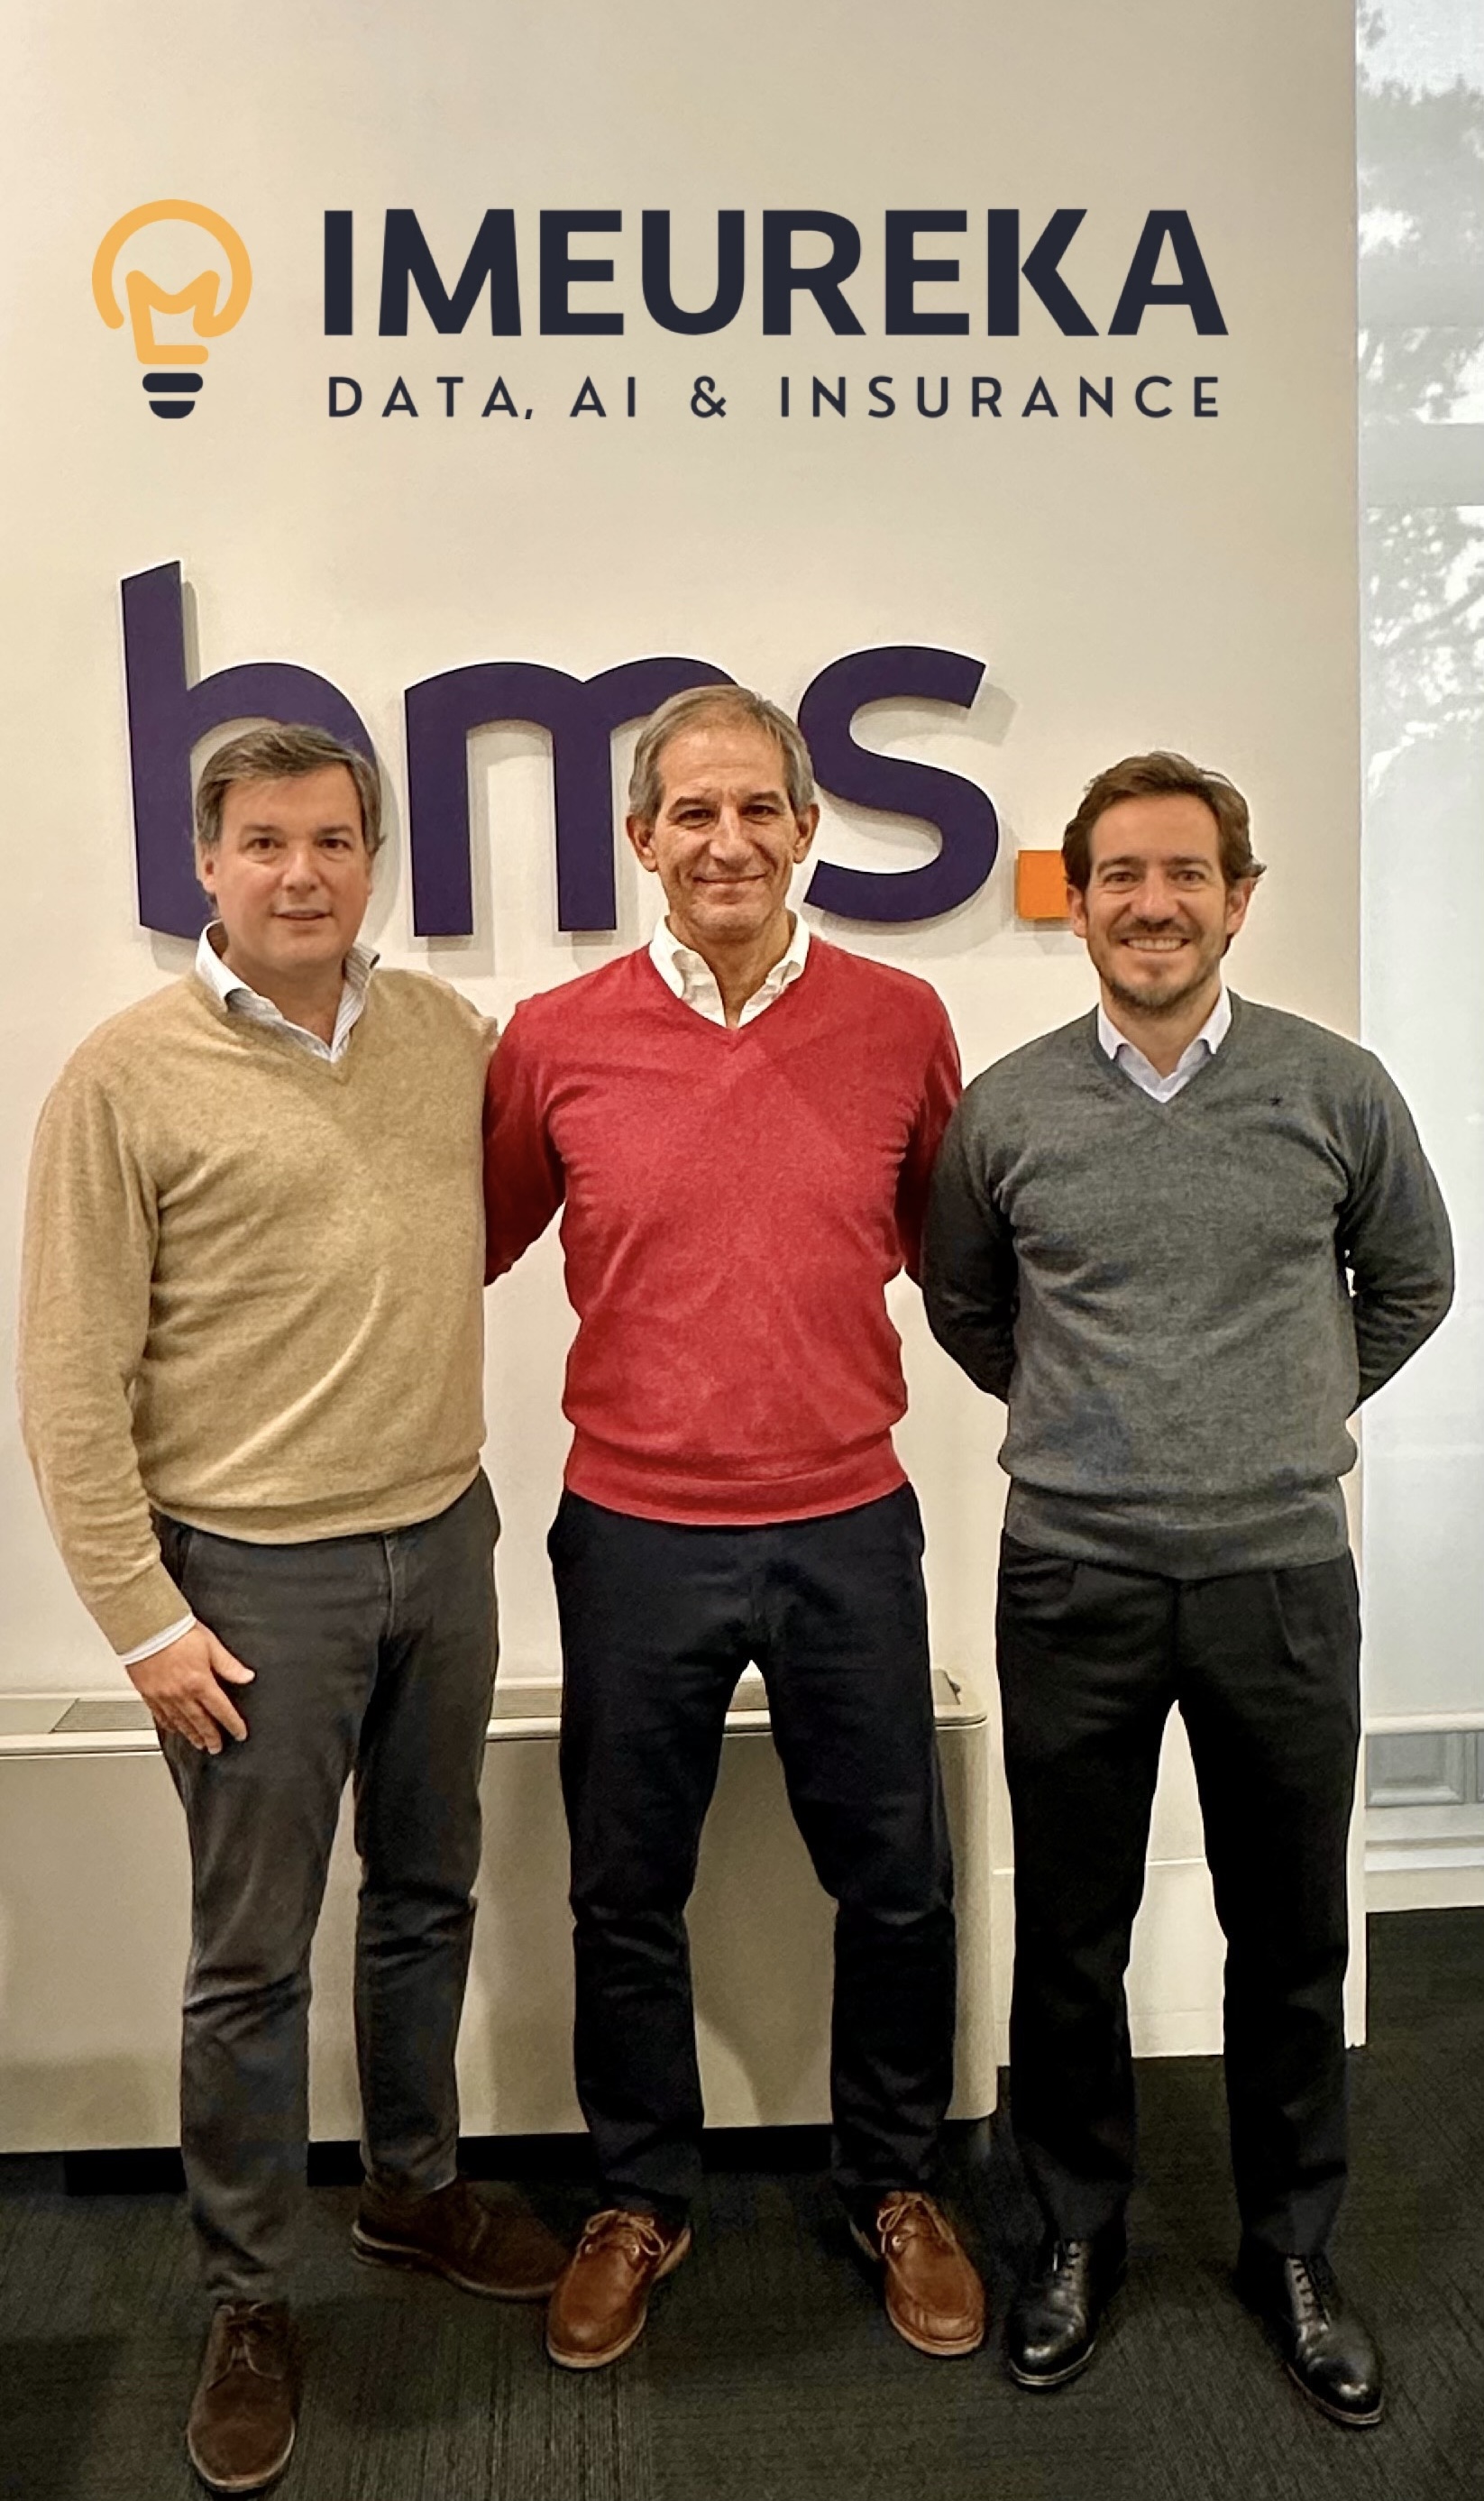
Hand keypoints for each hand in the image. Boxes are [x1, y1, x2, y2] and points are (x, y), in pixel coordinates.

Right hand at [127, 1622, 254, 1753]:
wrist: (145, 1626)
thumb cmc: (176, 1630)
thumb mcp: (210, 1644)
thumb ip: (228, 1664)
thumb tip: (246, 1677)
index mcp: (199, 1682)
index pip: (221, 1710)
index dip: (232, 1724)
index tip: (239, 1733)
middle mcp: (181, 1693)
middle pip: (200, 1722)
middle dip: (211, 1737)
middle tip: (217, 1748)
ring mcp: (163, 1696)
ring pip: (180, 1722)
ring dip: (191, 1735)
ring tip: (199, 1743)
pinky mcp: (148, 1694)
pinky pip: (160, 1716)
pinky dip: (170, 1725)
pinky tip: (174, 1729)